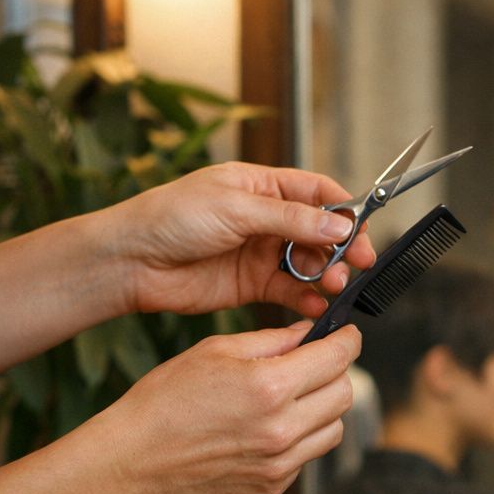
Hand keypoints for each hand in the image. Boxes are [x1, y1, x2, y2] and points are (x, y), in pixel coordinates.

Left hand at [100, 162, 378, 318]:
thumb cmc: (171, 219)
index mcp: (261, 187)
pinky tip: (316, 306)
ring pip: (310, 264)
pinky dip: (307, 300)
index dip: (344, 212)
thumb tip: (338, 227)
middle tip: (356, 265)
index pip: (318, 193)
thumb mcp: (236, 209)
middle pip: (321, 232)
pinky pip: (291, 292)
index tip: (361, 232)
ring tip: (333, 287)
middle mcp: (265, 219)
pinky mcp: (254, 285)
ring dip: (327, 275)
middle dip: (342, 249)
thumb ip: (291, 220)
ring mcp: (261, 253)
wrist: (132, 261)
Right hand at [101, 320, 361, 493]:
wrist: (133, 460)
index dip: (348, 341)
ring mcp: (280, 464)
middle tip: (315, 364)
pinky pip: (307, 456)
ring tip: (291, 398)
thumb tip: (310, 333)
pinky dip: (300, 438)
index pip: (337, 359)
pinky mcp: (273, 488)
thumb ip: (272, 341)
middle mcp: (282, 429)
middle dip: (337, 373)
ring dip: (322, 408)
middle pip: (345, 394)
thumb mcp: (215, 351)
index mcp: (269, 387)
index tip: (347, 335)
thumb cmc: (165, 400)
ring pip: (333, 429)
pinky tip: (267, 428)